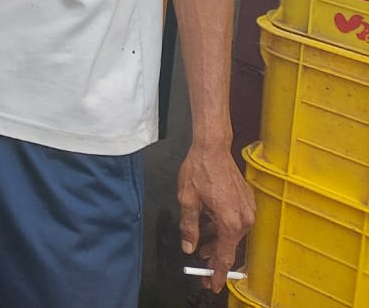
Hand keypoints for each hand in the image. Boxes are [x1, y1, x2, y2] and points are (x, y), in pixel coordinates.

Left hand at [178, 144, 254, 292]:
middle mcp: (244, 219)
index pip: (224, 257)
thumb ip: (189, 227)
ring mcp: (248, 211)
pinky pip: (235, 224)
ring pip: (232, 236)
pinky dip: (223, 229)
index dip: (217, 274)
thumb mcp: (187, 200)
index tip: (212, 285)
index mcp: (230, 222)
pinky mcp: (247, 203)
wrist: (213, 148)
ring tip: (202, 246)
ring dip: (218, 243)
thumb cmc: (200, 171)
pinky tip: (210, 227)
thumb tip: (188, 247)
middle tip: (202, 268)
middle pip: (229, 247)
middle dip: (215, 259)